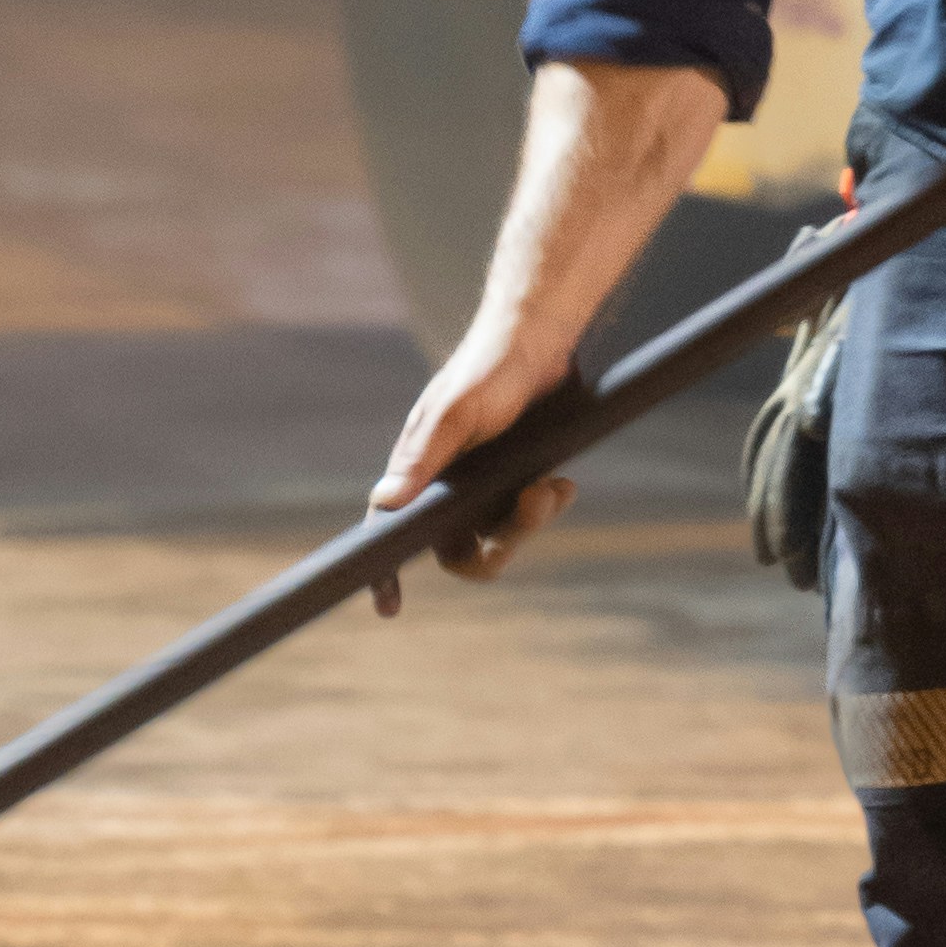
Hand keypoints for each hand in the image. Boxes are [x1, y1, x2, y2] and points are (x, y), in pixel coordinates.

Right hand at [367, 327, 577, 601]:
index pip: (392, 530)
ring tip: (553, 488)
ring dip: (532, 522)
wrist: (541, 339)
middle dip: (499, 546)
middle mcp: (448, 486)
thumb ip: (422, 460)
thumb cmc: (488, 369)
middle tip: (530, 510)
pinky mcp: (519, 477)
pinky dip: (549, 505)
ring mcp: (486, 486)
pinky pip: (531, 515)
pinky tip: (563, 483)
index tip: (388, 608)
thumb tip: (381, 504)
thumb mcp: (455, 414)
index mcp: (419, 472)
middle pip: (461, 552)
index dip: (387, 571)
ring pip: (503, 536)